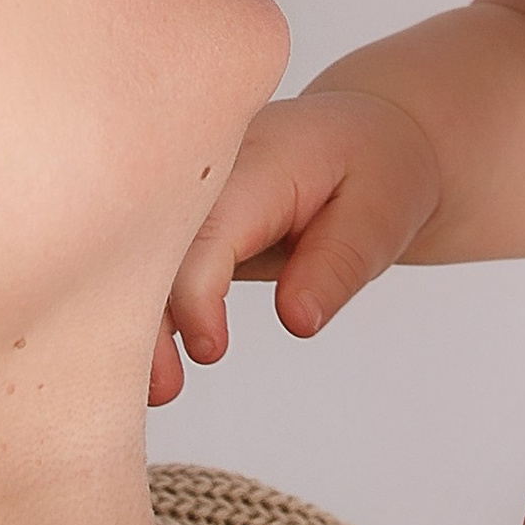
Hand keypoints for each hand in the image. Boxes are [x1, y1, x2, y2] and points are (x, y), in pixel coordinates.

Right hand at [151, 86, 442, 404]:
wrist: (371, 137)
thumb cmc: (377, 171)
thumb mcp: (379, 219)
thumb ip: (335, 268)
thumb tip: (296, 321)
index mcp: (261, 159)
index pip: (209, 229)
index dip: (197, 294)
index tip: (209, 351)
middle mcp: (213, 169)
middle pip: (158, 244)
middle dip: (149, 316)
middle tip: (163, 388)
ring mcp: (195, 191)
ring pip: (147, 256)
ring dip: (146, 320)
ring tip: (160, 387)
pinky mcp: (190, 217)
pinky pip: (159, 261)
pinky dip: (154, 308)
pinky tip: (157, 359)